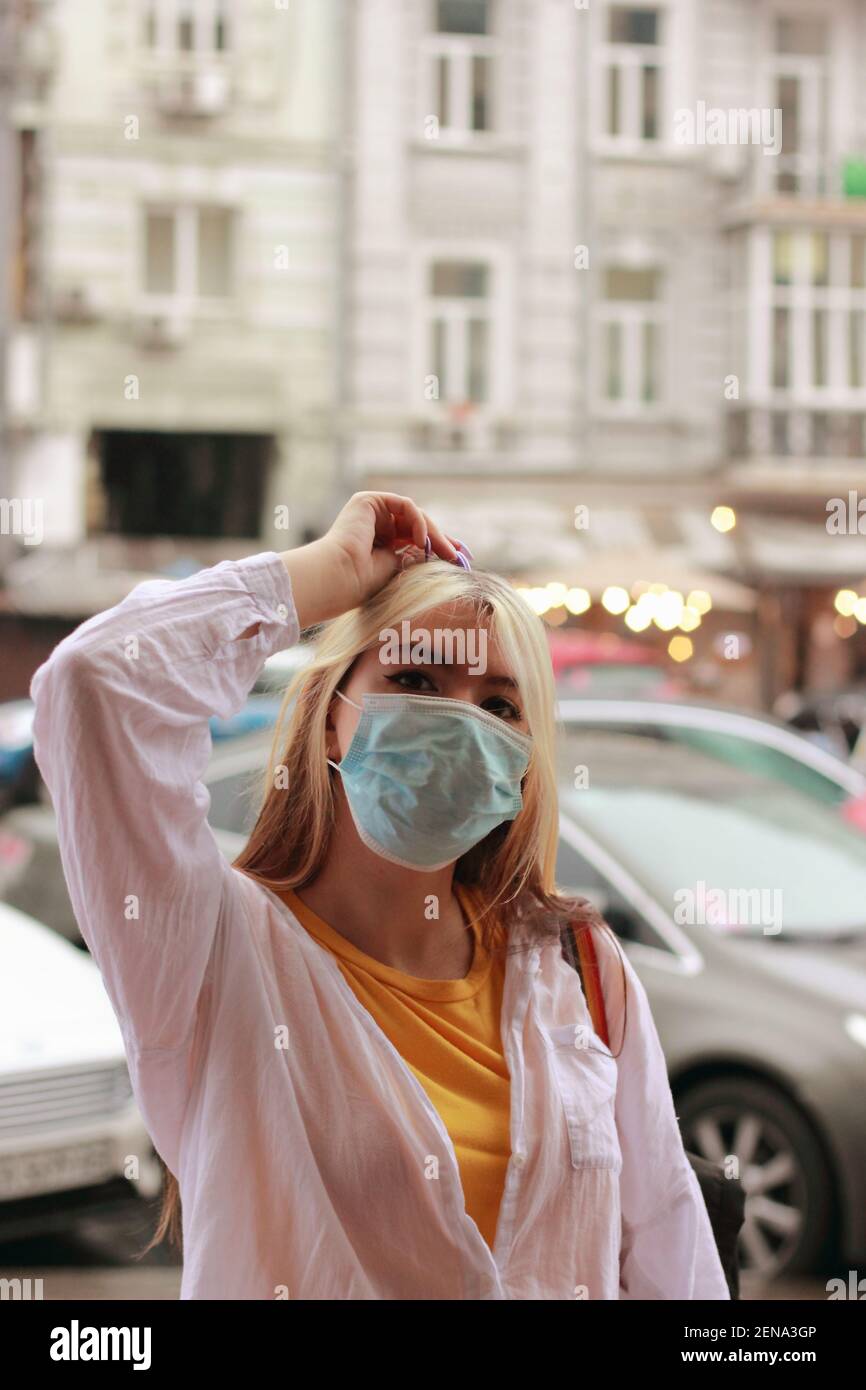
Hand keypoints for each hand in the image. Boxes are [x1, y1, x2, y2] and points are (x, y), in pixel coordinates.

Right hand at [280, 492, 460, 627]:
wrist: (340, 579)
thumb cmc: (361, 584)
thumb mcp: (398, 569)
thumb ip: (415, 557)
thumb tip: (442, 553)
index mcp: (377, 543)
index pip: (412, 538)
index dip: (436, 545)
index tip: (458, 557)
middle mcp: (373, 524)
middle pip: (415, 525)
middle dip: (440, 538)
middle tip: (459, 553)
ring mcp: (370, 511)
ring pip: (413, 515)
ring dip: (433, 533)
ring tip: (446, 552)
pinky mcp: (367, 501)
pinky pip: (404, 505)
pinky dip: (417, 520)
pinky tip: (420, 539)